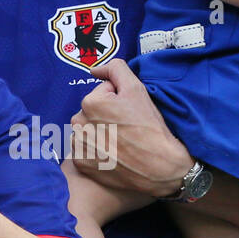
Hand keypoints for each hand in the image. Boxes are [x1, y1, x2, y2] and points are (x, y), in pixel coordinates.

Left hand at [71, 59, 193, 196]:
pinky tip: (113, 154)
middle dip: (107, 116)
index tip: (130, 114)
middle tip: (127, 129)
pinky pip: (86, 150)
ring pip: (89, 130)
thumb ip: (115, 69)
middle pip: (93, 112)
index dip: (119, 101)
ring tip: (121, 142)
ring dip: (100, 133)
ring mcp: (78, 145)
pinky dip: (97, 151)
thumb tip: (95, 70)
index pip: (103, 94)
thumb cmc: (150, 128)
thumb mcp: (137, 89)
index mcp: (89, 102)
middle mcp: (78, 123)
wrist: (160, 167)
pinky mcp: (81, 163)